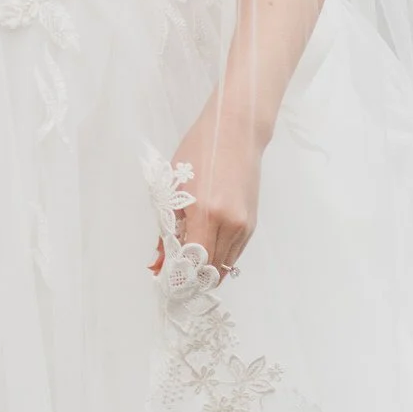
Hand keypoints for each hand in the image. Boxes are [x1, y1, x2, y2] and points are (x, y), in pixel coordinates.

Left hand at [150, 101, 262, 279]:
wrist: (236, 132)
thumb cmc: (200, 151)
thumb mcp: (174, 185)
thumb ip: (168, 226)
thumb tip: (160, 260)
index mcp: (206, 213)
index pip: (193, 261)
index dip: (179, 275)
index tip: (164, 280)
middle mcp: (230, 224)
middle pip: (210, 269)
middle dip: (191, 278)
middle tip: (173, 277)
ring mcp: (244, 226)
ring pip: (224, 265)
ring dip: (205, 270)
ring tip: (186, 266)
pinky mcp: (252, 224)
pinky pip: (234, 253)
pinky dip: (218, 257)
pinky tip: (203, 251)